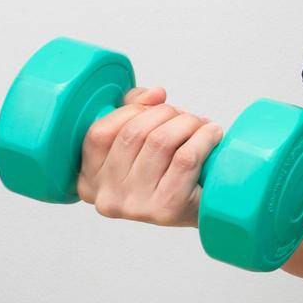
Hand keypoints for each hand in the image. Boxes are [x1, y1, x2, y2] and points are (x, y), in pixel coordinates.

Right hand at [77, 85, 223, 227]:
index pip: (98, 133)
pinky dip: (204, 137)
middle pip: (134, 132)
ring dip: (188, 122)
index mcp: (90, 180)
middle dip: (166, 113)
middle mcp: (107, 197)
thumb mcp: (142, 142)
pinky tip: (212, 134)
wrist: (202, 208)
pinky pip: (186, 157)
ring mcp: (135, 206)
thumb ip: (136, 109)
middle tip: (185, 116)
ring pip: (161, 141)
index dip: (131, 110)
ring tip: (200, 125)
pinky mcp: (167, 208)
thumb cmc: (168, 170)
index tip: (156, 104)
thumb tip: (154, 94)